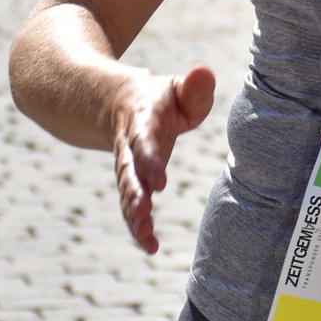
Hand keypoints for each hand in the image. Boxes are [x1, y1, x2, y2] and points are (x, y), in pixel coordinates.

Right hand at [113, 64, 216, 253]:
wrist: (114, 104)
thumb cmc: (158, 99)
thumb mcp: (175, 87)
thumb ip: (193, 86)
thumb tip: (205, 72)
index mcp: (141, 121)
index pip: (143, 140)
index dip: (149, 159)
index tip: (159, 181)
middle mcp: (129, 147)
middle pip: (127, 172)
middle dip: (134, 193)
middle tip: (142, 212)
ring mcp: (127, 168)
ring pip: (126, 193)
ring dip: (133, 216)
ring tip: (145, 237)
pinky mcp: (131, 184)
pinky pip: (130, 207)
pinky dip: (138, 227)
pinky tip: (151, 247)